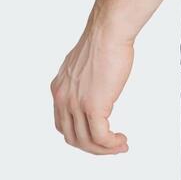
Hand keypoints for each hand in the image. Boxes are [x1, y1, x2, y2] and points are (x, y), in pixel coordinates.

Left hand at [51, 22, 133, 154]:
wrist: (109, 30)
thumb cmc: (104, 39)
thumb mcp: (84, 63)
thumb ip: (83, 80)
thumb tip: (96, 88)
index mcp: (59, 88)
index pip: (63, 124)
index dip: (80, 134)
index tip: (98, 135)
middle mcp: (62, 99)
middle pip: (73, 137)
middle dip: (92, 146)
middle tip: (111, 145)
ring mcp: (76, 104)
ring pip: (86, 142)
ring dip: (105, 149)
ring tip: (121, 145)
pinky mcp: (93, 106)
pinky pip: (101, 137)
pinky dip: (111, 144)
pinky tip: (121, 140)